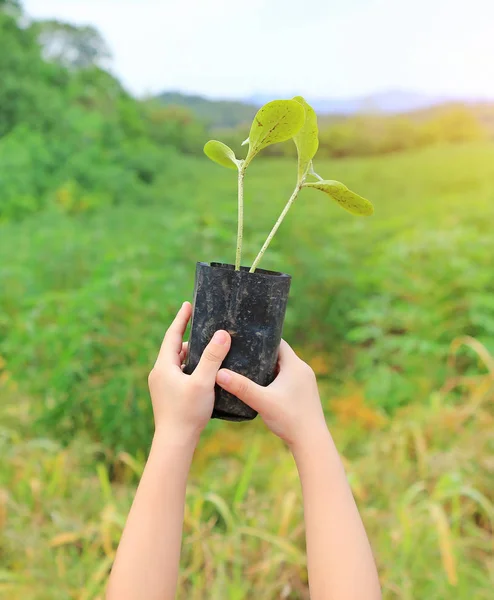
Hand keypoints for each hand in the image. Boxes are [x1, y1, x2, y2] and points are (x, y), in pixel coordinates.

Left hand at [148, 301, 230, 442]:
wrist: (175, 442)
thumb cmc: (187, 412)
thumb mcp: (203, 382)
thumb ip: (213, 357)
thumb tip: (222, 333)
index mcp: (164, 366)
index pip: (172, 335)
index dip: (181, 319)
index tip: (187, 304)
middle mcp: (159, 373)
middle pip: (175, 348)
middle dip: (189, 337)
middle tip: (205, 327)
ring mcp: (162, 386)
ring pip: (178, 362)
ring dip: (191, 354)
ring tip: (210, 349)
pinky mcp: (168, 396)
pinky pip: (179, 374)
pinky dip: (191, 368)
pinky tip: (205, 373)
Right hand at [216, 340, 327, 449]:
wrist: (311, 441)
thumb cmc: (289, 419)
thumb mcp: (262, 401)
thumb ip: (241, 387)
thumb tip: (219, 373)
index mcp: (295, 365)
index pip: (279, 342)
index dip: (263, 339)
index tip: (247, 338)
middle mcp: (303, 370)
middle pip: (281, 354)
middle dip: (263, 354)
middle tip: (244, 353)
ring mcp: (305, 382)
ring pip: (284, 368)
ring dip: (270, 368)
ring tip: (249, 368)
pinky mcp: (305, 393)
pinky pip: (288, 378)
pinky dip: (276, 379)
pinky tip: (263, 386)